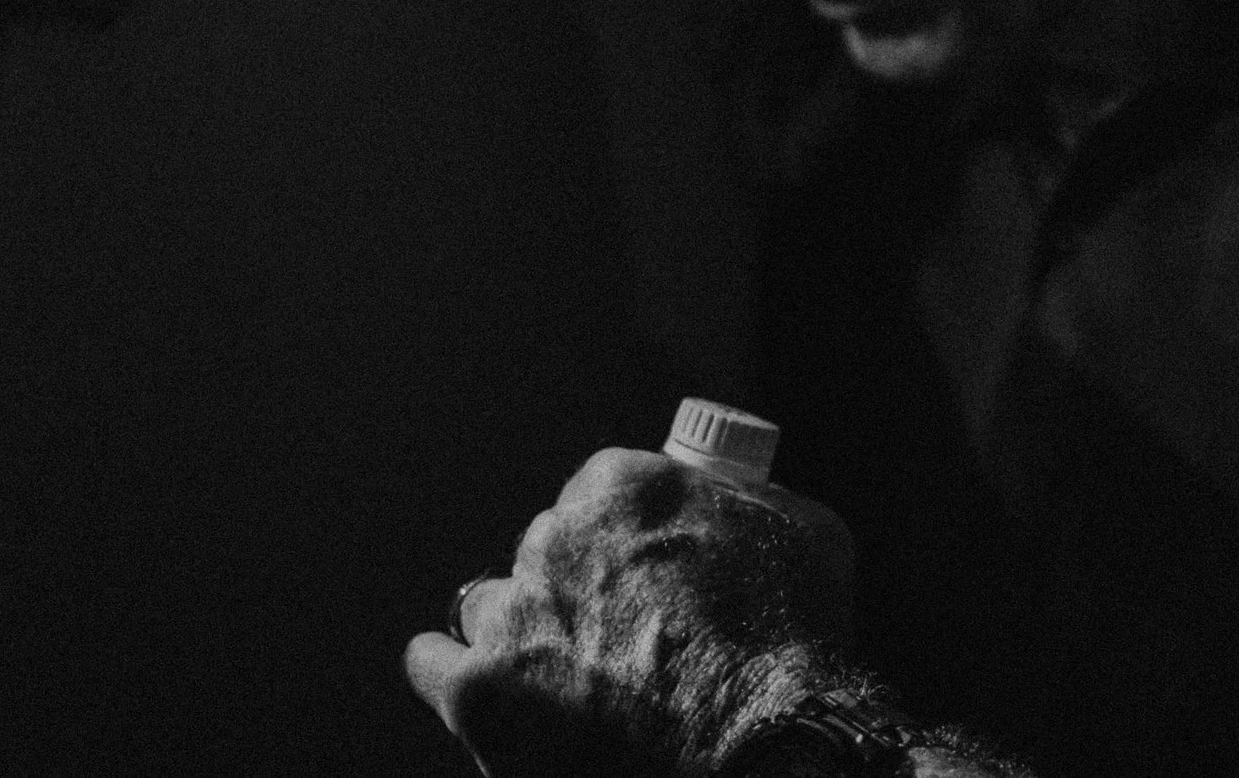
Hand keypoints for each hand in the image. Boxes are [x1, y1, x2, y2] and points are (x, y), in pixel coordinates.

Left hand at [406, 448, 857, 777]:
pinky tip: (483, 686)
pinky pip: (433, 663)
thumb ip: (754, 506)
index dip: (630, 536)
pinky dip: (454, 672)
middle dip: (580, 586)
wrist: (757, 753)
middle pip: (548, 547)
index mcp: (623, 488)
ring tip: (564, 674)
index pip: (603, 491)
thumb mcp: (805, 535)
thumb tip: (738, 506)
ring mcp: (512, 618)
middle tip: (626, 635)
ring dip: (522, 631)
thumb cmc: (792, 644)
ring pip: (492, 605)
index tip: (650, 570)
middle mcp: (554, 538)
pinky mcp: (478, 695)